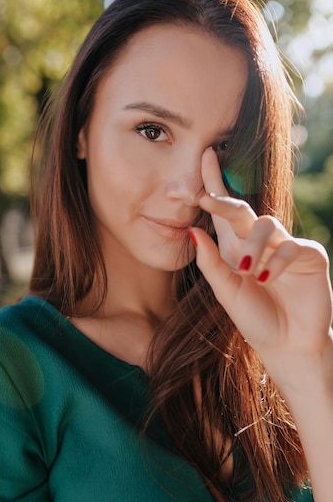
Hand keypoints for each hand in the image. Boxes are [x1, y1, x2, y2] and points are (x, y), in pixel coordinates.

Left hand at [189, 148, 332, 390]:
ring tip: (246, 272)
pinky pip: (291, 246)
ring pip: (265, 225)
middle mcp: (260, 242)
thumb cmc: (255, 319)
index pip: (224, 212)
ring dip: (252, 247)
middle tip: (206, 199)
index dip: (215, 184)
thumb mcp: (226, 292)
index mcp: (236, 248)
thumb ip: (210, 263)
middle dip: (223, 201)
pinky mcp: (309, 255)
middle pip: (241, 209)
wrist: (287, 344)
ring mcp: (285, 246)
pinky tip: (267, 279)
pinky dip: (277, 261)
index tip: (205, 156)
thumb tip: (192, 230)